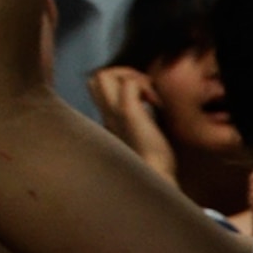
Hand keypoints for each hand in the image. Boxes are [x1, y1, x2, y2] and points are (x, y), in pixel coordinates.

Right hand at [87, 63, 176, 178]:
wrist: (157, 179)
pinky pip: (129, 84)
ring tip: (149, 95)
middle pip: (94, 78)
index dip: (119, 82)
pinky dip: (145, 85)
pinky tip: (157, 104)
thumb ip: (139, 122)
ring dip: (131, 75)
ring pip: (103, 75)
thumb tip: (154, 110)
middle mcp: (107, 115)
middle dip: (122, 73)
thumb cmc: (156, 163)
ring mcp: (115, 114)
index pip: (98, 89)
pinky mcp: (128, 115)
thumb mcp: (142, 138)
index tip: (143, 98)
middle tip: (145, 91)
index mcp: (109, 120)